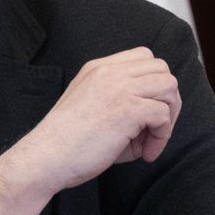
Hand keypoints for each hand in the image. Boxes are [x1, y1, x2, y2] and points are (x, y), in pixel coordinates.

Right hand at [0, 47, 180, 214]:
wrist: (46, 157)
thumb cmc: (67, 142)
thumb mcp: (92, 105)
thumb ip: (121, 100)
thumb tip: (156, 118)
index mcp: (99, 68)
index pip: (144, 57)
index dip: (154, 84)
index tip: (146, 112)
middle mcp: (110, 72)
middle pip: (162, 69)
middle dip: (167, 99)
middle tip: (155, 128)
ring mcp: (119, 88)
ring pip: (169, 86)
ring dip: (168, 116)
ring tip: (150, 140)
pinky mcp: (128, 109)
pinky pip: (163, 115)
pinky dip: (161, 137)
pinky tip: (145, 153)